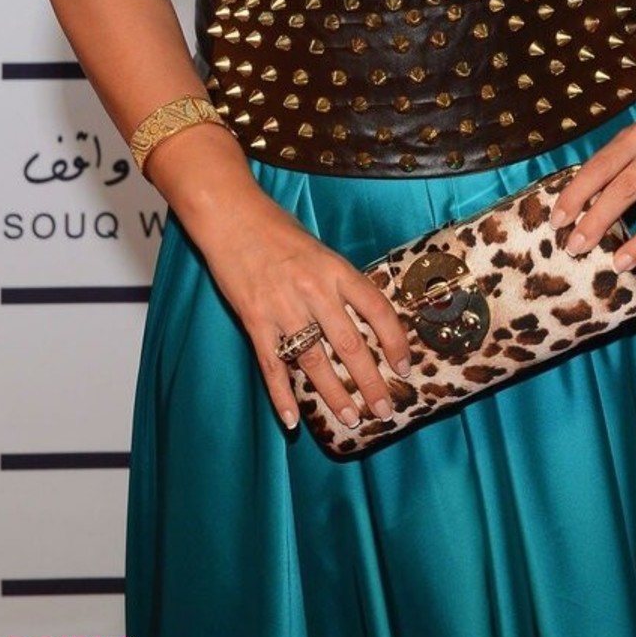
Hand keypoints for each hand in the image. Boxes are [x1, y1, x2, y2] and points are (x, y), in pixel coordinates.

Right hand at [193, 184, 411, 432]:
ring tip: (350, 418)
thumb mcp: (319, 249)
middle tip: (385, 409)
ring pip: (314, 362)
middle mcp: (313, 290)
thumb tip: (364, 320)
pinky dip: (281, 395)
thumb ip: (338, 283)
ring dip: (334, 395)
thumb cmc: (277, 230)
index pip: (377, 310)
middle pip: (350, 345)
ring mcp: (282, 308)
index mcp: (335, 269)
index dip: (395, 342)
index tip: (405, 367)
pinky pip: (272, 366)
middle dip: (370, 382)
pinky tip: (292, 420)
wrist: (231, 216)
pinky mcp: (254, 320)